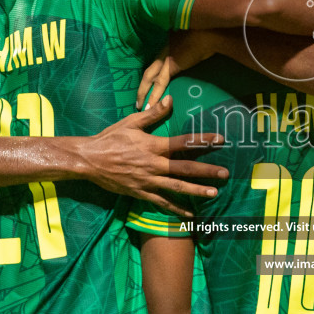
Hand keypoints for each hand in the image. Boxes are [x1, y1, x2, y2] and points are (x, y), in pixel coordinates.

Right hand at [80, 97, 227, 215]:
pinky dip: (176, 209)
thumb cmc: (110, 139)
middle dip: (206, 171)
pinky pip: (161, 203)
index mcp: (152, 146)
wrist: (88, 160)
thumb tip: (170, 99)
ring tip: (214, 193)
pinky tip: (190, 214)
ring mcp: (147, 181)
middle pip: (184, 168)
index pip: (182, 142)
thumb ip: (153, 113)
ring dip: (196, 191)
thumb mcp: (131, 122)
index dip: (202, 141)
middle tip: (225, 174)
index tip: (221, 140)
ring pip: (176, 188)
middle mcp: (153, 165)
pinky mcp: (140, 193)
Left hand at [136, 31, 219, 108]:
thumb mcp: (190, 44)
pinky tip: (152, 105)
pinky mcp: (172, 65)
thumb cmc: (204, 38)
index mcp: (166, 47)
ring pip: (150, 77)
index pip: (154, 65)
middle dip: (141, 88)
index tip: (147, 89)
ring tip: (141, 107)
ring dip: (144, 93)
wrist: (209, 35)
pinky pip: (160, 83)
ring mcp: (166, 58)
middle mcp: (163, 52)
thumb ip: (185, 52)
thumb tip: (187, 60)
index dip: (149, 79)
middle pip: (148, 72)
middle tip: (137, 102)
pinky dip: (155, 95)